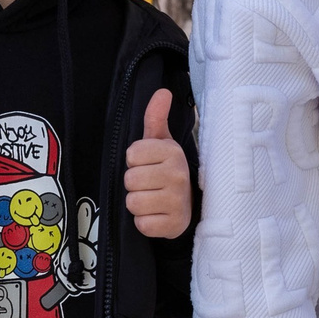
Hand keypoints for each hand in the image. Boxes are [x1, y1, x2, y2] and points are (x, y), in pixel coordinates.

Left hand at [125, 89, 191, 238]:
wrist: (188, 207)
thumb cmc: (167, 171)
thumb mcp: (161, 143)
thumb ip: (155, 118)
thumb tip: (162, 92)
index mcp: (172, 151)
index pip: (131, 154)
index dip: (135, 161)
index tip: (148, 165)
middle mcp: (178, 174)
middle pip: (130, 179)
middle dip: (135, 184)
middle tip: (150, 184)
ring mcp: (177, 201)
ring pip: (133, 202)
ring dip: (138, 204)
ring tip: (153, 200)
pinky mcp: (174, 225)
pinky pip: (142, 224)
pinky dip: (145, 222)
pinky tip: (157, 215)